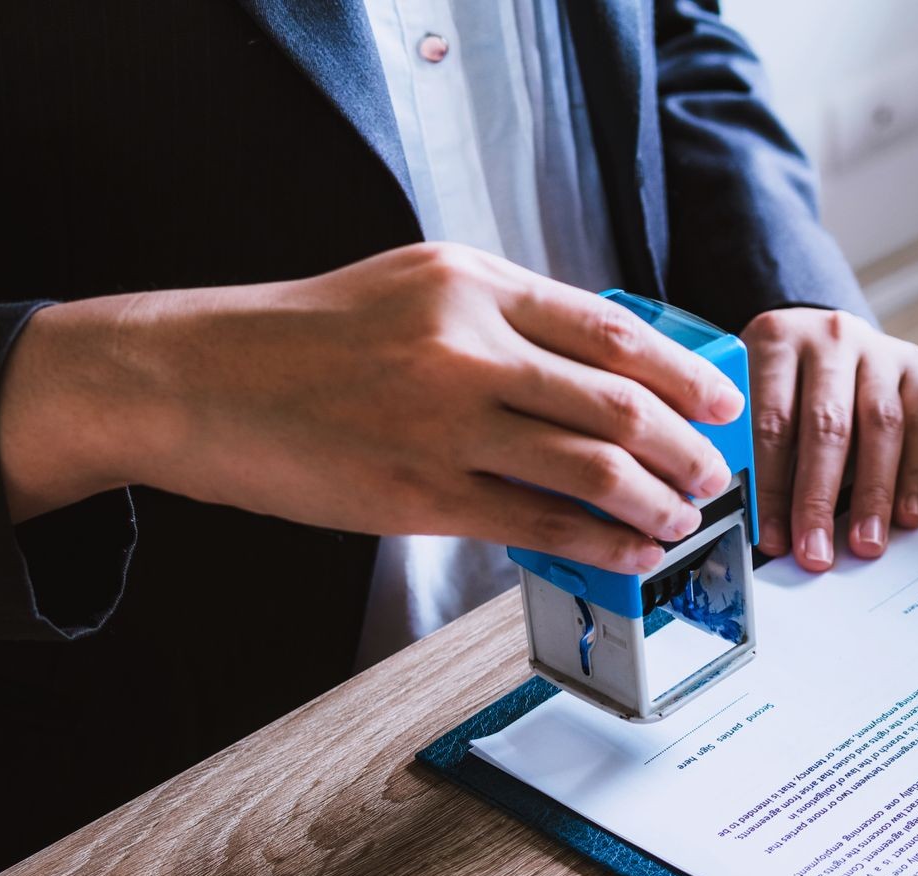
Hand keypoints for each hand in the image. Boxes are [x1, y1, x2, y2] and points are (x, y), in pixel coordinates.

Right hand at [0, 243, 742, 571]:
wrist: (196, 380)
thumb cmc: (308, 336)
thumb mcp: (413, 285)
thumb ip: (504, 315)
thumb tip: (600, 369)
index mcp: (473, 282)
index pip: (611, 330)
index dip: (684, 372)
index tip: (722, 403)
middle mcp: (466, 345)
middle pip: (617, 400)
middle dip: (686, 446)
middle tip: (716, 473)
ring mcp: (443, 422)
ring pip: (590, 465)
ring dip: (655, 499)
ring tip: (683, 518)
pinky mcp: (417, 493)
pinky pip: (537, 522)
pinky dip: (601, 540)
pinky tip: (632, 551)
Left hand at [741, 308, 917, 570]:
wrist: (824, 335)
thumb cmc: (782, 378)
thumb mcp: (749, 392)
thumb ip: (749, 442)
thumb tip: (754, 520)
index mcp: (776, 340)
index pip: (771, 423)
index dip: (771, 488)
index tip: (772, 539)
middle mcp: (830, 338)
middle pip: (827, 426)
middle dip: (819, 498)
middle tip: (816, 551)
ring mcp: (877, 350)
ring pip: (880, 426)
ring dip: (872, 493)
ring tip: (865, 543)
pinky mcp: (915, 367)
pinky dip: (914, 476)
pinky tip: (905, 516)